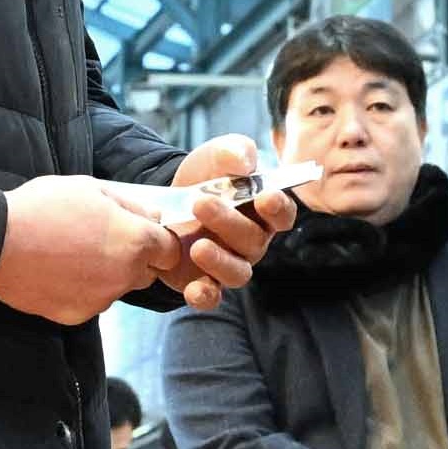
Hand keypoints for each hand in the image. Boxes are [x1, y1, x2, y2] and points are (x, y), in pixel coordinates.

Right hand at [0, 174, 181, 324]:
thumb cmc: (43, 208)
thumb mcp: (90, 189)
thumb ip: (129, 204)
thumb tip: (153, 216)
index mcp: (135, 241)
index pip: (171, 251)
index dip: (159, 242)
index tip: (143, 235)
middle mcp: (125, 276)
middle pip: (146, 273)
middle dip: (134, 259)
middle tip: (101, 241)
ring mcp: (102, 300)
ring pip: (117, 288)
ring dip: (106, 275)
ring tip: (73, 254)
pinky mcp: (78, 315)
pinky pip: (90, 302)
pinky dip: (81, 290)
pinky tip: (58, 271)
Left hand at [115, 136, 290, 313]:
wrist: (165, 200)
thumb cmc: (204, 177)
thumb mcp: (215, 155)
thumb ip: (233, 152)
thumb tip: (244, 163)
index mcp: (262, 211)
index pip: (282, 214)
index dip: (278, 208)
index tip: (266, 197)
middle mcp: (251, 242)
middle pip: (254, 241)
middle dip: (230, 223)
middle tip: (201, 203)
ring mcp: (229, 263)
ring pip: (238, 273)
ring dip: (219, 261)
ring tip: (197, 246)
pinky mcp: (203, 281)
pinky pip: (211, 296)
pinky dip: (204, 295)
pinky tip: (193, 288)